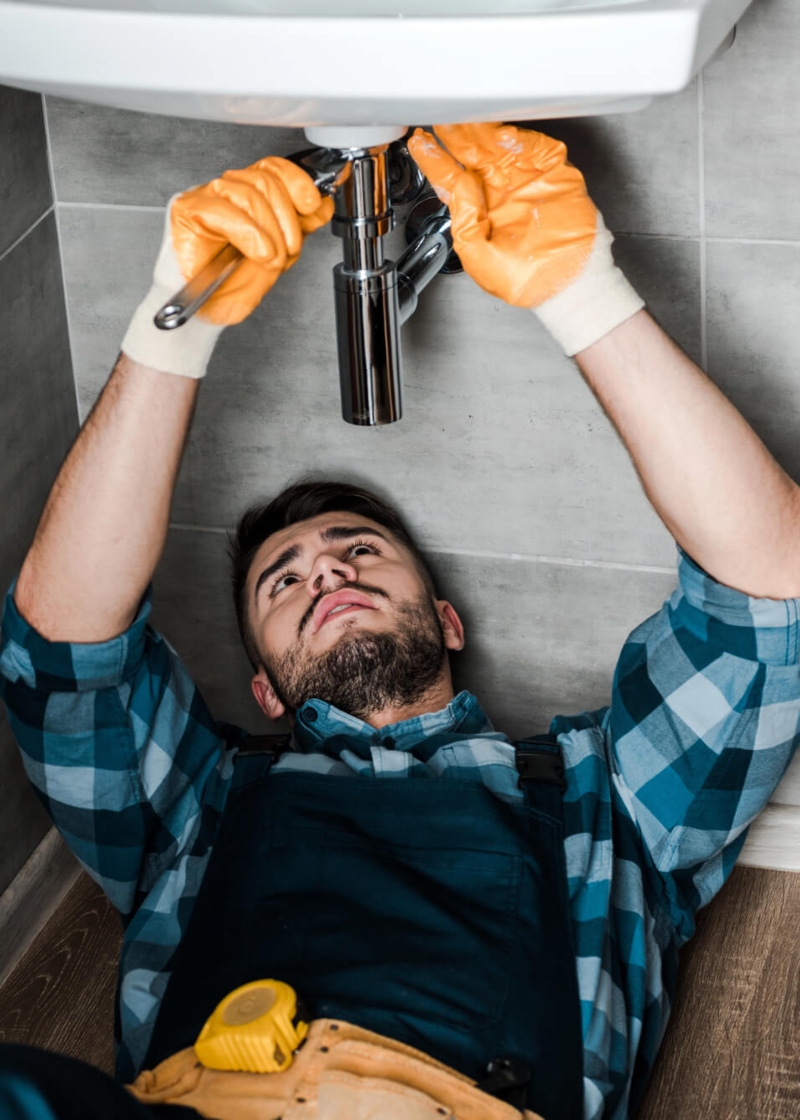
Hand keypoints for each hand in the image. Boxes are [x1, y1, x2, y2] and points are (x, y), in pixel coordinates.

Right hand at [121, 157, 333, 377]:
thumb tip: (322, 204)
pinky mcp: (186, 209)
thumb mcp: (279, 256)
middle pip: (265, 179)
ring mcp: (205, 198)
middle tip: (289, 251)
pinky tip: (258, 252)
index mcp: (248, 198)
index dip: (297, 181)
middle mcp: (226, 193)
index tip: (314, 202)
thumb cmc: (229, 288)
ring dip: (269, 231)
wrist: (203, 315)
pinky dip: (248, 233)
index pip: (273, 169)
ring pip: (248, 193)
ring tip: (271, 259)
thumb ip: (300, 228)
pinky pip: (224, 210)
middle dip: (287, 219)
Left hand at [408, 123, 642, 354]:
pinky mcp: (554, 173)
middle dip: (457, 136)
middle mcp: (501, 190)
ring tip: (465, 121)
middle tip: (442, 121)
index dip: (435, 160)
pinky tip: (502, 137)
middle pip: (474, 154)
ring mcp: (526, 179)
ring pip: (500, 145)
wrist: (566, 284)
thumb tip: (457, 187)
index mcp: (480, 210)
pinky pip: (538, 149)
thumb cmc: (525, 280)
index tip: (419, 144)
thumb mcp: (479, 258)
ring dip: (483, 131)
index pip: (452, 178)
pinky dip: (521, 140)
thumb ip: (463, 223)